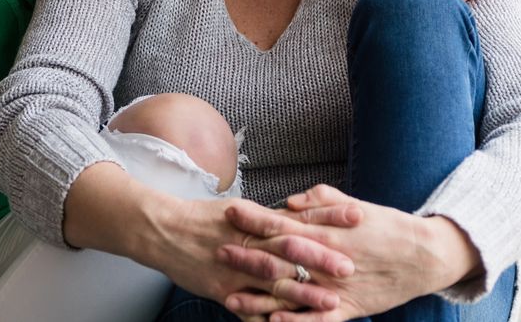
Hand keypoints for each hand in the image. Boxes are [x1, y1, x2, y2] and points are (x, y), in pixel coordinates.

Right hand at [148, 196, 350, 320]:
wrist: (164, 230)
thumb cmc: (204, 218)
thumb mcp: (240, 209)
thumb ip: (270, 218)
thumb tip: (299, 216)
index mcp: (255, 220)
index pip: (298, 218)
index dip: (327, 219)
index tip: (355, 217)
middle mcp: (249, 244)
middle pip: (291, 253)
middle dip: (321, 261)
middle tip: (351, 267)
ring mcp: (236, 270)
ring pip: (275, 284)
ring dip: (304, 296)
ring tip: (331, 303)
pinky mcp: (223, 292)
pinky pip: (251, 311)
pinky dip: (270, 321)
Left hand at [220, 185, 481, 321]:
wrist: (420, 255)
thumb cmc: (384, 226)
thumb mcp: (352, 205)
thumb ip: (319, 200)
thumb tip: (289, 202)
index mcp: (326, 230)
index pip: (281, 222)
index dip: (254, 218)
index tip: (229, 211)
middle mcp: (326, 258)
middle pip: (278, 258)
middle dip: (247, 255)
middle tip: (217, 251)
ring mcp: (335, 286)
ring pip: (291, 293)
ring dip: (259, 295)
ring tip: (230, 297)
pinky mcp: (347, 308)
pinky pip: (317, 320)